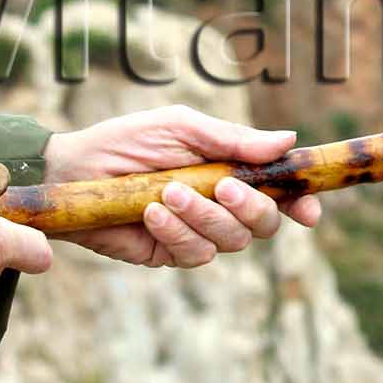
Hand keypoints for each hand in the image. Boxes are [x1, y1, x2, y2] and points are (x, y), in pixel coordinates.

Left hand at [43, 104, 323, 268]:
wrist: (73, 171)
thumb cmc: (126, 142)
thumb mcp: (180, 128)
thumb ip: (232, 140)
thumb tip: (288, 140)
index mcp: (230, 170)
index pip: (279, 192)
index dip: (301, 203)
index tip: (309, 210)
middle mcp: (220, 205)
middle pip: (264, 223)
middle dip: (250, 207)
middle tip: (221, 187)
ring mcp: (198, 232)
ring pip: (231, 241)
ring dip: (203, 217)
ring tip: (167, 192)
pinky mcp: (171, 253)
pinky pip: (194, 254)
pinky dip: (177, 233)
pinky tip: (151, 213)